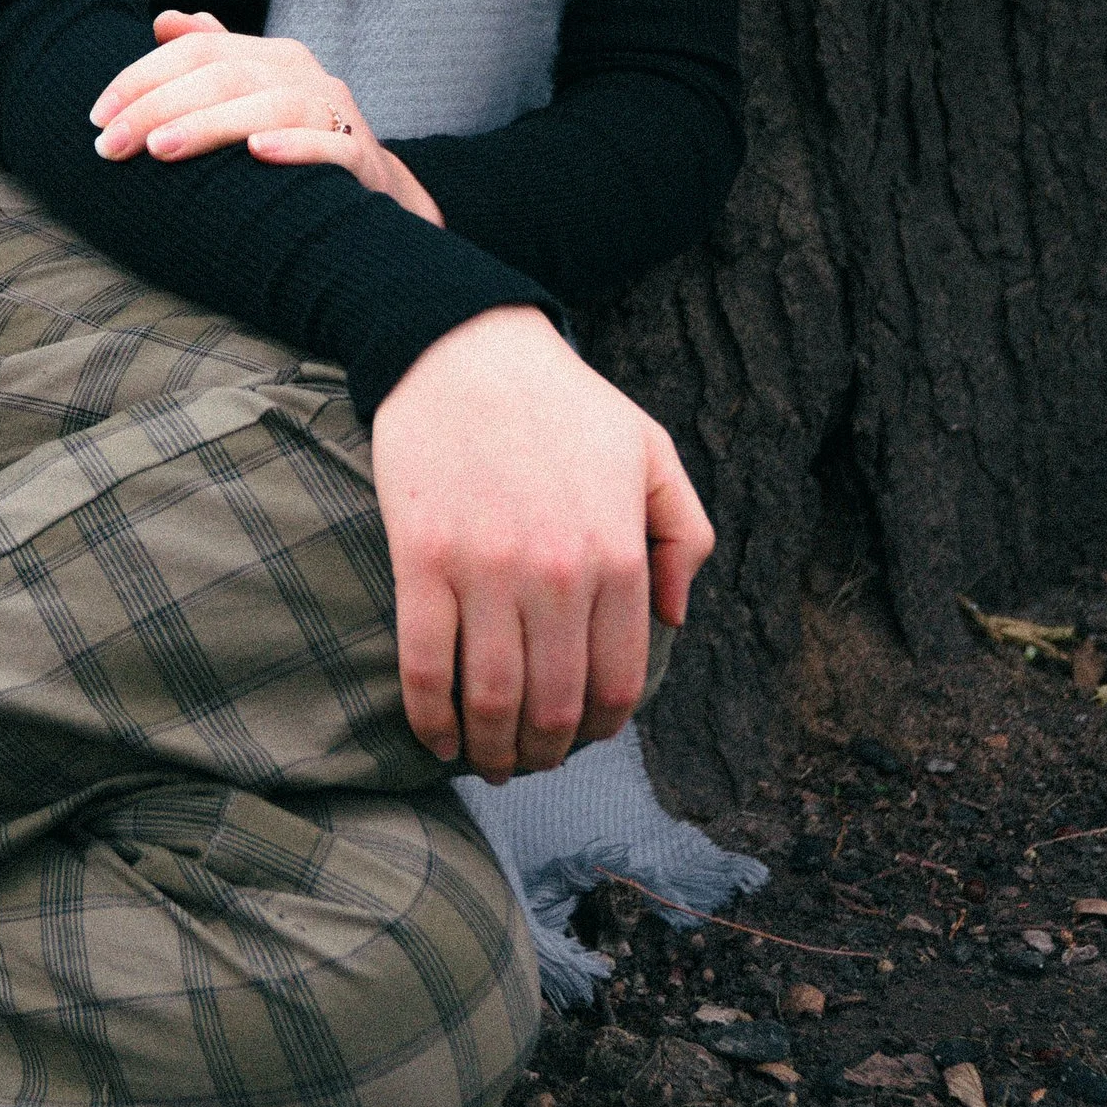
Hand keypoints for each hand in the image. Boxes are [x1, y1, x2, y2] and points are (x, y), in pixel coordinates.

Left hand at [90, 10, 444, 224]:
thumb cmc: (296, 141)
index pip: (198, 50)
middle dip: (158, 106)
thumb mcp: (255, 95)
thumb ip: (214, 56)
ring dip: (210, 125)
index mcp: (270, 56)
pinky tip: (256, 154)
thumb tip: (165, 19)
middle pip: (224, 75)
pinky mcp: (360, 157)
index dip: (143, 77)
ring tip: (159, 149)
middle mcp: (302, 74)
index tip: (97, 114)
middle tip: (109, 143)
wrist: (374, 191)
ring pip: (271, 106)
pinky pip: (330, 146)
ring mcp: (335, 113)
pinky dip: (294, 147)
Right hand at [368, 306, 713, 781]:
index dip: (602, 731)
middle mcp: (558, 573)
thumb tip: (675, 620)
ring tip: (489, 761)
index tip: (583, 740)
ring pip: (490, 698)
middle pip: (554, 705)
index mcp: (617, 553)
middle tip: (531, 761)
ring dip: (491, 749)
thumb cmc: (560, 400)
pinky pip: (423, 664)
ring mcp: (486, 569)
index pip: (619, 683)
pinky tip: (436, 737)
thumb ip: (684, 535)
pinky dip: (430, 718)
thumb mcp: (651, 450)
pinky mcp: (421, 557)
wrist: (461, 345)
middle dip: (545, 753)